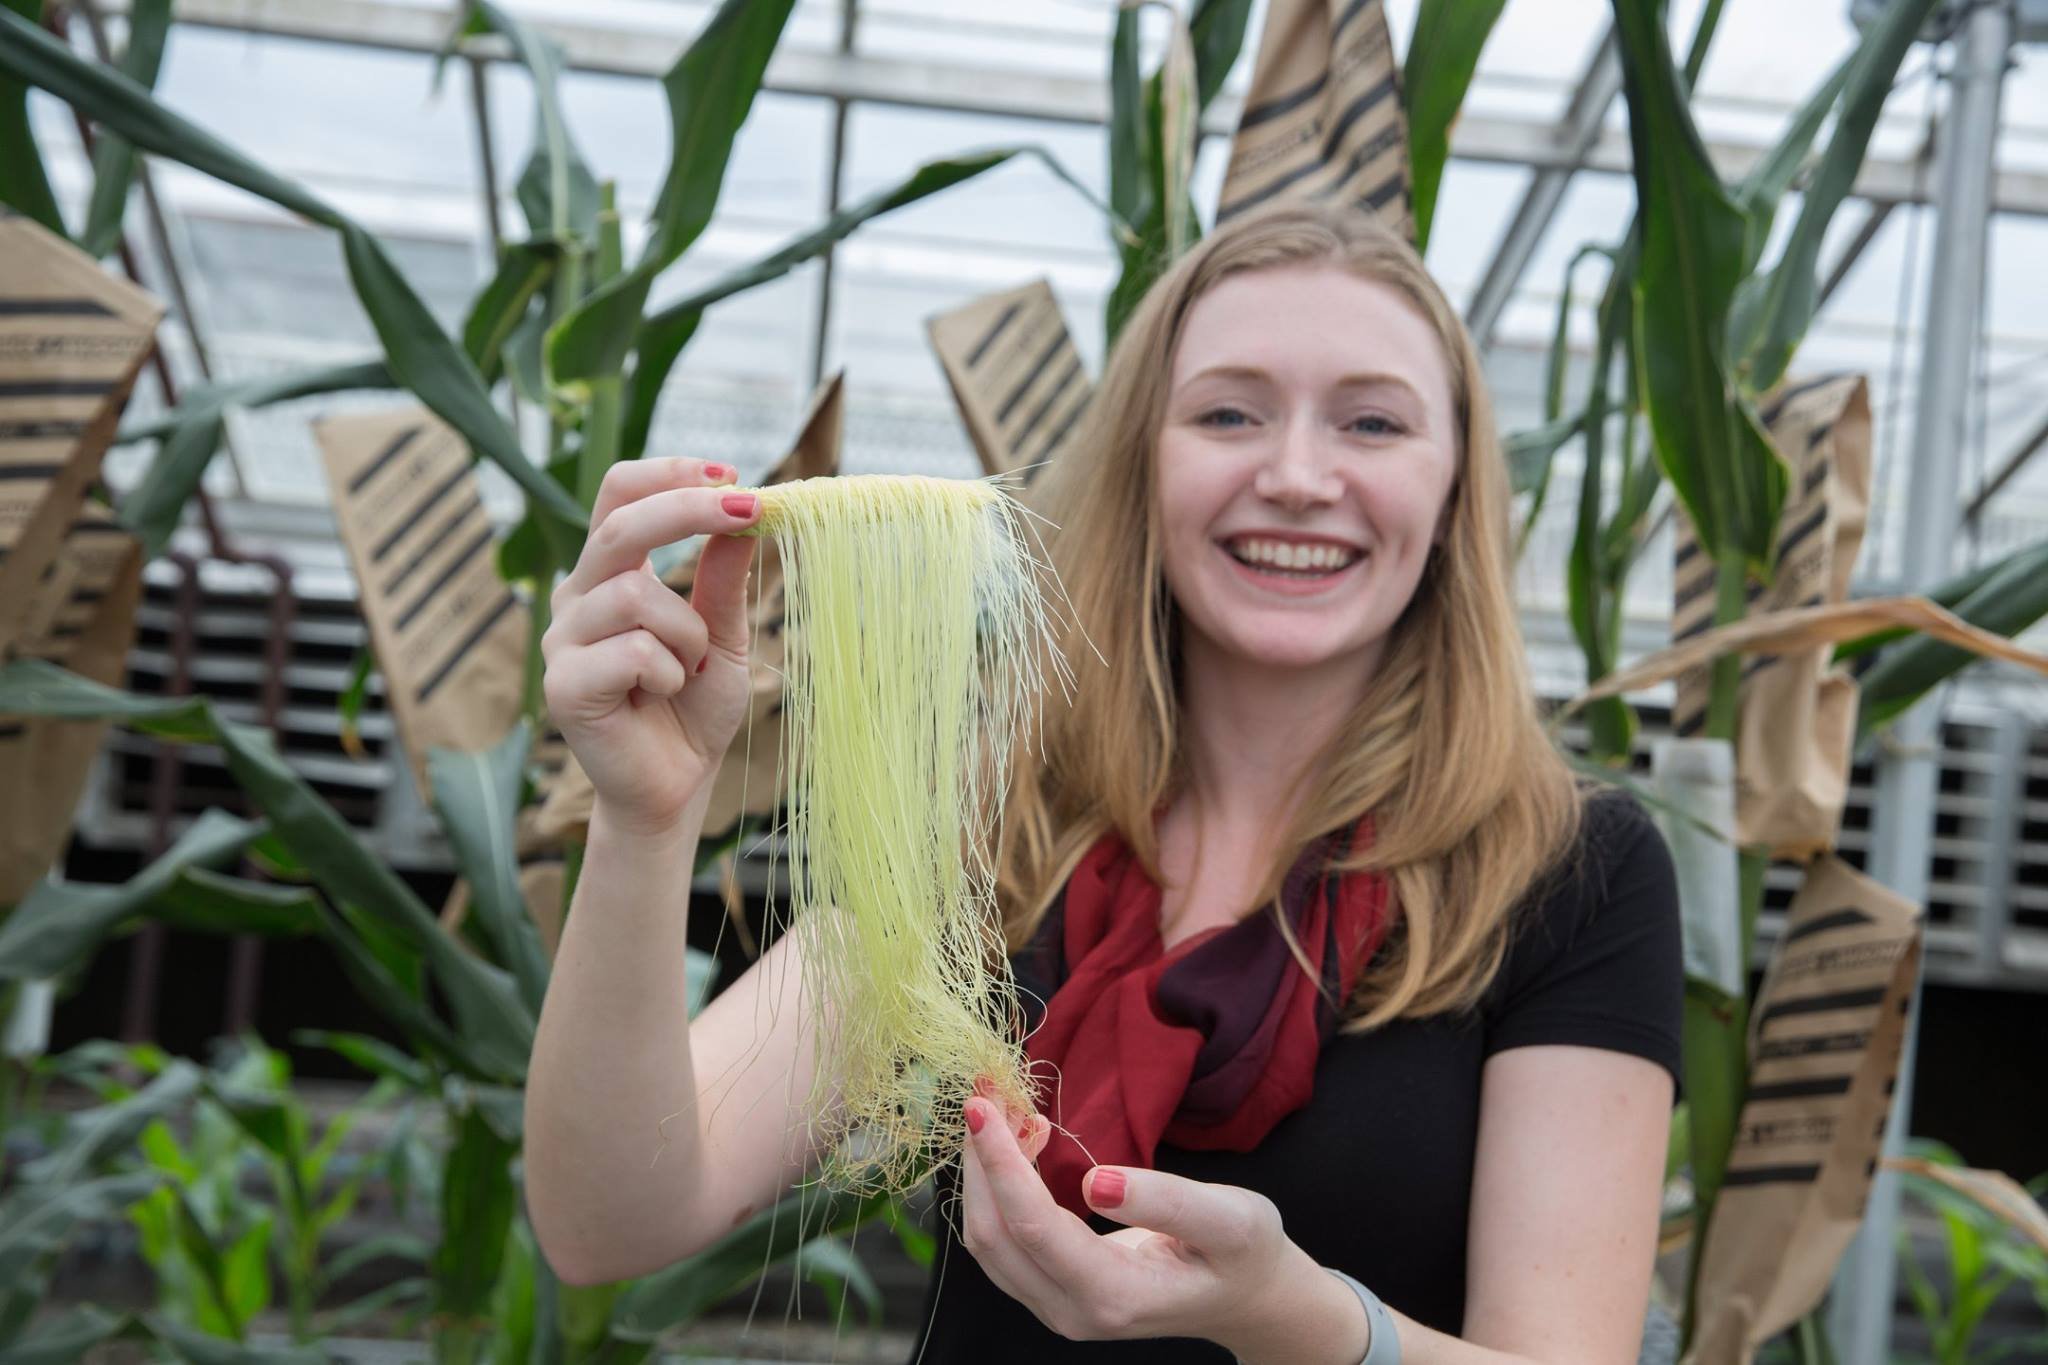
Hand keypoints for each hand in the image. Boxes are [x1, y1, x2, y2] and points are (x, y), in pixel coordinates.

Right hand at [541, 457, 760, 837]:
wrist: (677, 786)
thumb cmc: (694, 708)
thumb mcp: (724, 633)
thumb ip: (724, 577)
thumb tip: (747, 508)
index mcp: (611, 574)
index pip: (619, 494)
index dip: (667, 473)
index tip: (730, 473)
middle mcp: (578, 598)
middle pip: (619, 522)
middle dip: (688, 509)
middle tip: (749, 509)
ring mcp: (563, 641)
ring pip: (635, 594)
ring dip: (688, 631)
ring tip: (690, 670)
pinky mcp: (563, 686)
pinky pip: (631, 651)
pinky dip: (668, 671)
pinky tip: (662, 696)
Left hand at [958, 1090, 1355, 1358]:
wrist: (1247, 1299)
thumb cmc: (1244, 1254)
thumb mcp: (1231, 1220)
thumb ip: (1169, 1203)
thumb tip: (1097, 1182)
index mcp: (1114, 1297)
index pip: (1032, 1227)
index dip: (1001, 1164)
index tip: (983, 1106)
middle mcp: (1073, 1312)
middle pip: (994, 1236)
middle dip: (981, 1160)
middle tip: (987, 1093)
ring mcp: (1057, 1309)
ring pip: (989, 1243)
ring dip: (982, 1173)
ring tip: (999, 1112)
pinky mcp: (1052, 1293)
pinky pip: (1003, 1242)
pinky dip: (996, 1190)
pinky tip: (1016, 1146)